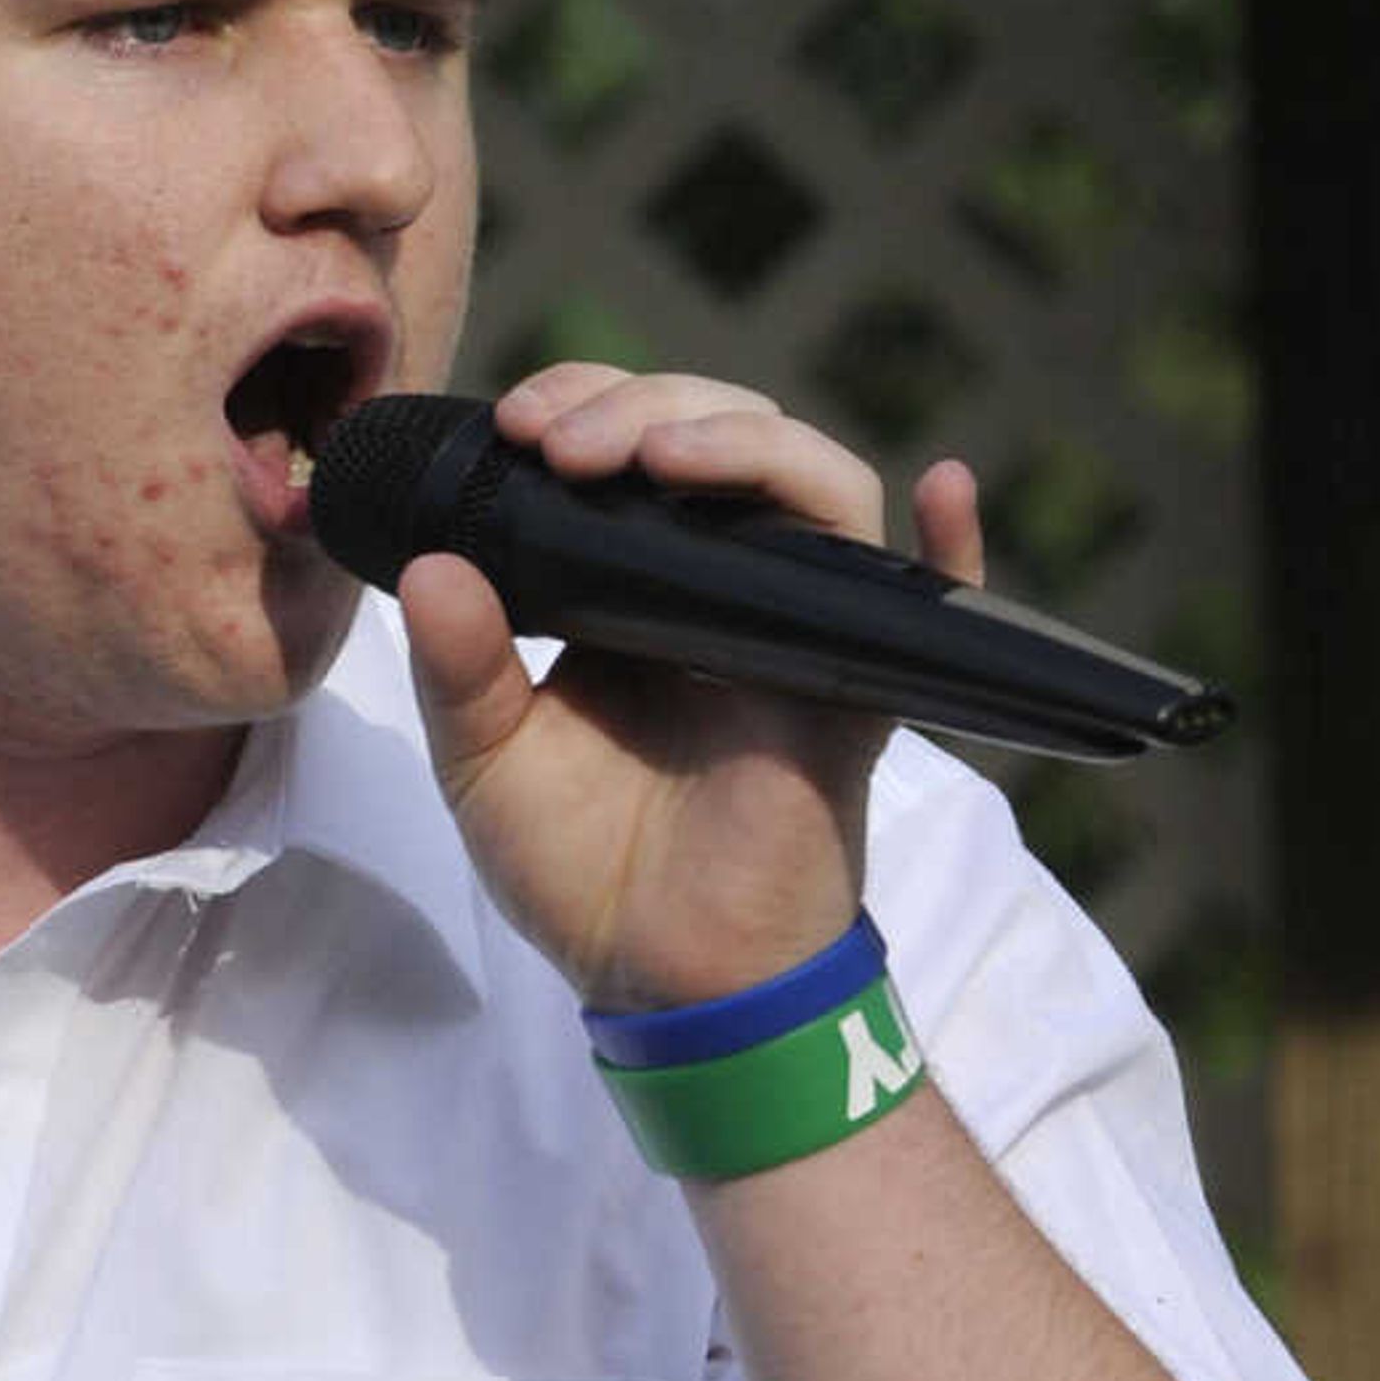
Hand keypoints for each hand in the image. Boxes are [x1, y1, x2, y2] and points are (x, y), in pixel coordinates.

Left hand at [394, 362, 986, 1008]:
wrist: (657, 975)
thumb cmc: (577, 865)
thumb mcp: (486, 757)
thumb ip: (457, 666)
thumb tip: (429, 565)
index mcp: (631, 583)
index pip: (632, 446)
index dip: (588, 404)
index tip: (518, 421)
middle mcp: (723, 586)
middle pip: (723, 439)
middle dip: (643, 406)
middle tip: (560, 435)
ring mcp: (797, 629)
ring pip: (813, 490)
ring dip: (745, 445)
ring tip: (656, 452)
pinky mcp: (855, 690)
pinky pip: (927, 605)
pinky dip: (950, 542)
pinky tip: (942, 485)